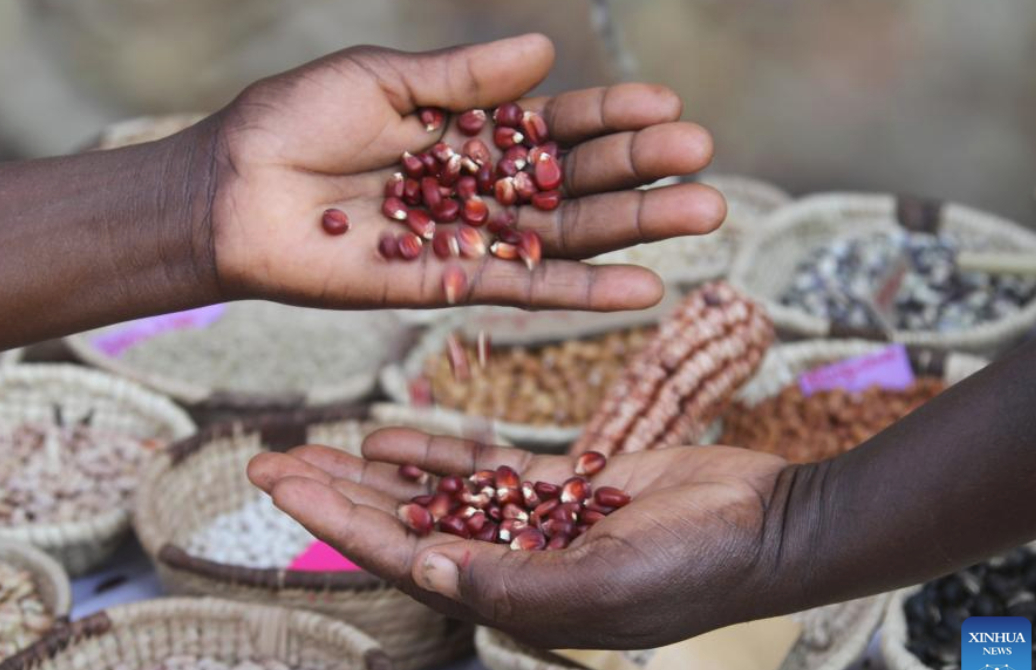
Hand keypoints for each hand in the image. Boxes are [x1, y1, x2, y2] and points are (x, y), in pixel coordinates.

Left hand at [203, 33, 720, 311]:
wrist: (231, 190)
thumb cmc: (293, 121)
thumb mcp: (381, 81)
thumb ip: (462, 80)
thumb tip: (547, 52)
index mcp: (465, 128)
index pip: (554, 123)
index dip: (609, 115)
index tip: (666, 106)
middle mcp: (476, 185)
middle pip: (573, 180)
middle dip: (638, 169)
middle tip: (703, 159)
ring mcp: (465, 236)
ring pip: (563, 236)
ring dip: (631, 229)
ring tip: (703, 213)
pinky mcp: (443, 283)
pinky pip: (521, 289)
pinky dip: (579, 292)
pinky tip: (640, 288)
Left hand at [247, 428, 792, 648]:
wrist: (768, 526)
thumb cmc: (698, 567)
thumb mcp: (605, 585)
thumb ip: (513, 583)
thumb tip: (426, 570)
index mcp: (510, 598)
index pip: (402, 559)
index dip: (337, 523)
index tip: (280, 485)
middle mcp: (509, 565)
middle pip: (401, 527)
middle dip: (333, 496)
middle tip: (267, 460)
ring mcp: (532, 525)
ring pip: (432, 497)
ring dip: (373, 475)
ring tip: (312, 446)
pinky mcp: (560, 488)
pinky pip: (481, 470)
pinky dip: (436, 453)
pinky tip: (390, 437)